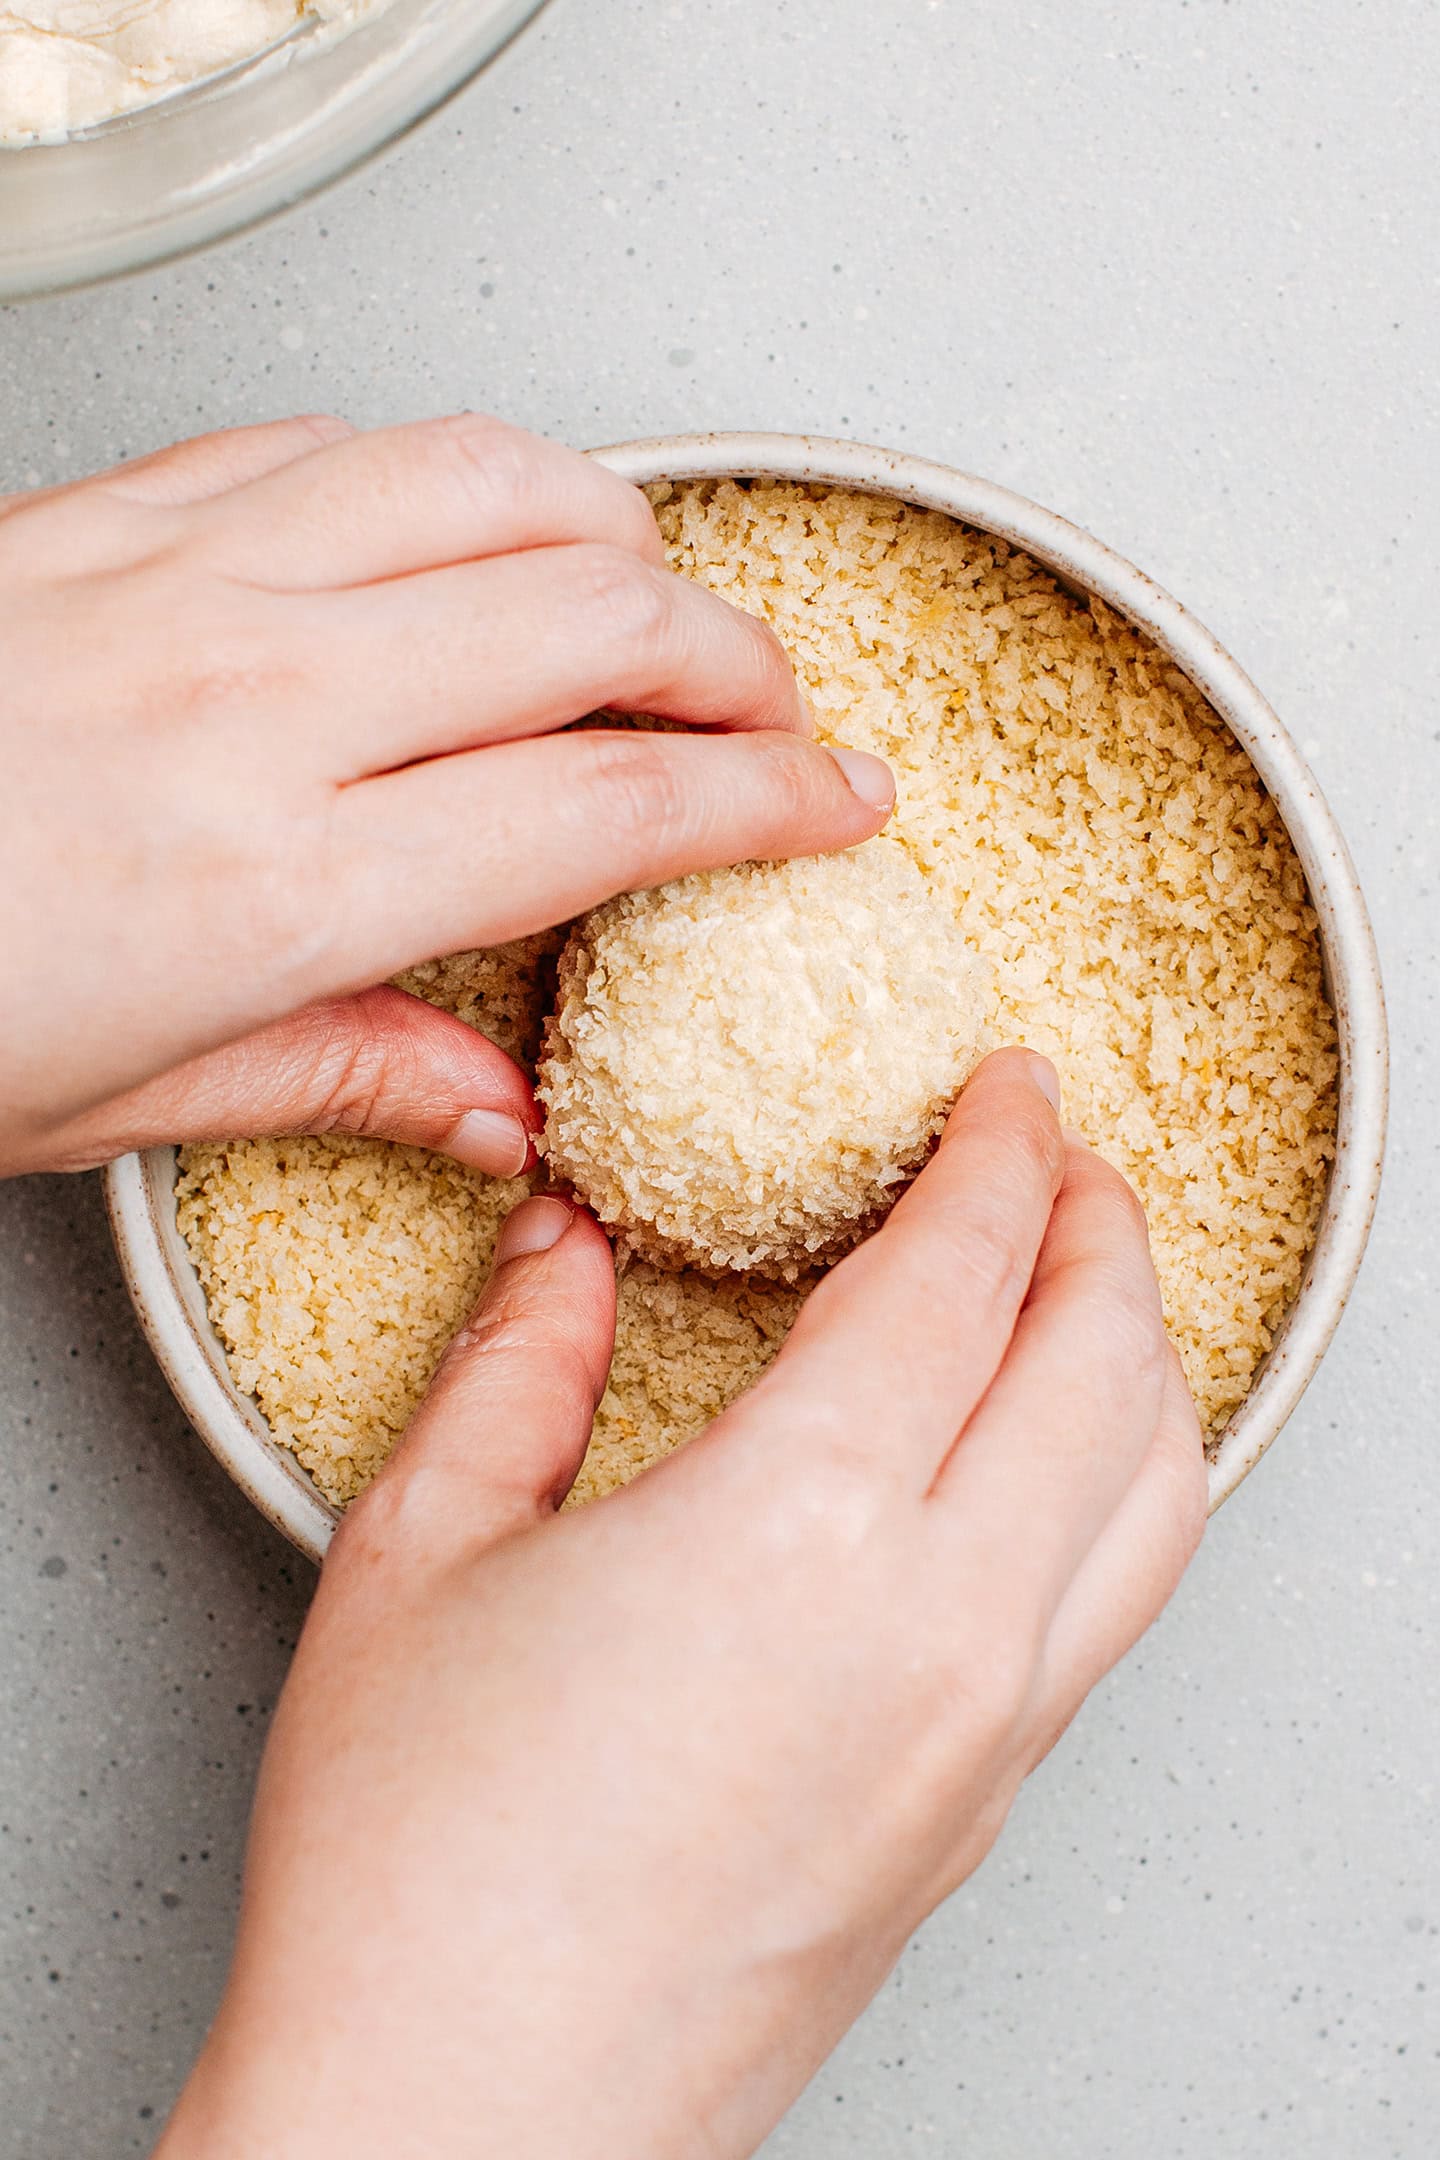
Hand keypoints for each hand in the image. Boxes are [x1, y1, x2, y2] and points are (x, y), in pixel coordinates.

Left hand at [0, 414, 892, 1175]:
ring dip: (624, 537)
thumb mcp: (120, 1107)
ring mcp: (189, 580)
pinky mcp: (120, 510)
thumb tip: (495, 1112)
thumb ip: (345, 1076)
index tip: (839, 807)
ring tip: (662, 605)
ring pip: (498, 484)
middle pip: (598, 618)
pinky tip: (473, 530)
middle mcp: (259, 702)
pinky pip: (344, 444)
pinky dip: (457, 480)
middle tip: (778, 717)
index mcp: (279, 882)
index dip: (764, 803)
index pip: (607, 808)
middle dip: (739, 661)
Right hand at [157, 1050, 1205, 2159]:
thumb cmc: (417, 1871)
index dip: (1003, 1150)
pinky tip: (1039, 1464)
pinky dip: (1119, 1483)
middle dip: (1104, 1222)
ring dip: (1139, 1354)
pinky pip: (1114, 1607)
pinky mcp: (980, 1821)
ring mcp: (985, 1738)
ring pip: (1158, 1494)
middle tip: (1056, 1151)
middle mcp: (942, 1628)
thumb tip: (564, 1251)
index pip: (969, 1274)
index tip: (1005, 1087)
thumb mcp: (423, 1555)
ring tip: (1081, 1284)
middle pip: (1111, 1363)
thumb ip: (517, 1364)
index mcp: (804, 1527)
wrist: (455, 2134)